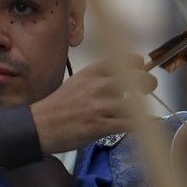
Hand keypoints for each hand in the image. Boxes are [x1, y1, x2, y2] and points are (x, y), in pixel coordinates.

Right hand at [31, 55, 155, 153]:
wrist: (39, 126)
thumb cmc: (58, 105)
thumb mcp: (78, 81)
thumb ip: (99, 78)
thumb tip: (122, 78)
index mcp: (93, 72)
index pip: (126, 60)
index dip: (138, 65)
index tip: (140, 72)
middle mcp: (98, 86)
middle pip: (136, 79)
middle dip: (147, 83)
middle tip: (147, 89)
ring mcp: (99, 107)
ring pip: (134, 104)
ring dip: (141, 108)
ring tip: (141, 112)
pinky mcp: (99, 126)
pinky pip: (129, 125)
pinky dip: (141, 125)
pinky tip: (146, 126)